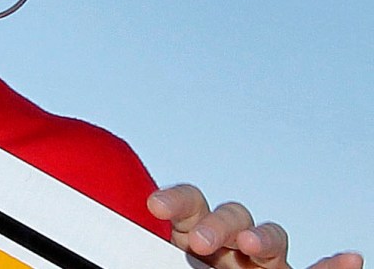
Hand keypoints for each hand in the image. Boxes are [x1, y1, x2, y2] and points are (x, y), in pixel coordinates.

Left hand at [149, 184, 362, 268]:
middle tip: (199, 241)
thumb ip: (149, 254)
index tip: (154, 206)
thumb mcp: (158, 263)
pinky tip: (349, 259)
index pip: (188, 204)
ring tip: (249, 245)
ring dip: (261, 236)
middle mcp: (229, 242)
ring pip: (268, 237)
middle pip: (228, 215)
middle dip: (216, 223)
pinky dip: (331, 267)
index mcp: (193, 234)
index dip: (175, 200)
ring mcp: (261, 261)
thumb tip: (112, 245)